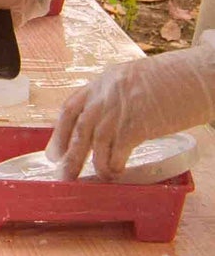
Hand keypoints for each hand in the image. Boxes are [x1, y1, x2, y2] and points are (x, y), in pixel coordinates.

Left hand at [49, 35, 214, 179]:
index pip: (71, 108)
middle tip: (63, 174)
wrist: (200, 76)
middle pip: (78, 128)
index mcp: (104, 82)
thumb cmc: (175, 80)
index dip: (60, 132)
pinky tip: (117, 173)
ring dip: (92, 164)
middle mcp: (106, 94)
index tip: (54, 151)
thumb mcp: (135, 80)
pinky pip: (117, 150)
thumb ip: (116, 97)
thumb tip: (104, 122)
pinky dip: (114, 165)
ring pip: (94, 141)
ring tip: (93, 179)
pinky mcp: (139, 124)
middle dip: (68, 154)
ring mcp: (121, 109)